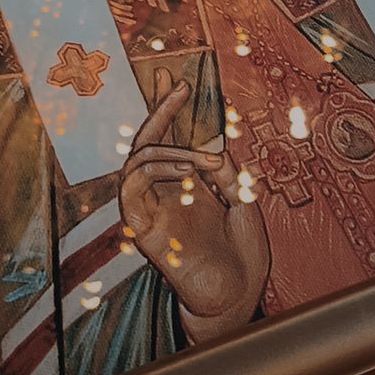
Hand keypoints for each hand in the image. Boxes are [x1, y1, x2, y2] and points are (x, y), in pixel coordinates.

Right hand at [118, 68, 271, 336]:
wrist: (239, 297)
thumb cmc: (242, 255)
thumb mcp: (242, 201)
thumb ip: (224, 172)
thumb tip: (212, 145)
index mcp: (185, 187)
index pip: (169, 140)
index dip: (167, 109)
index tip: (173, 77)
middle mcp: (164, 195)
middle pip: (147, 143)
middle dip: (158, 111)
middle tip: (178, 87)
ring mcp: (151, 211)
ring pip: (137, 161)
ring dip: (170, 149)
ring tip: (206, 159)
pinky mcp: (143, 229)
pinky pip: (131, 189)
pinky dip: (155, 169)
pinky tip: (186, 171)